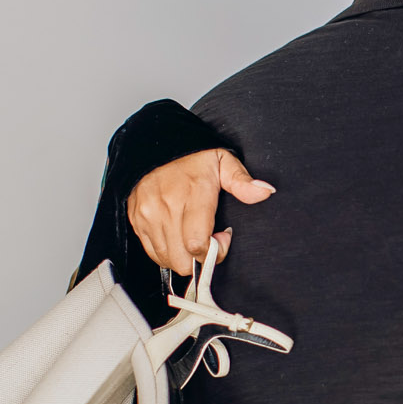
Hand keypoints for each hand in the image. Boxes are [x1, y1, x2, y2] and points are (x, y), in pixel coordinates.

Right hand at [126, 149, 273, 275]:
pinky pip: (152, 253)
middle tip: (209, 239)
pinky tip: (178, 236)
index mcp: (191, 194)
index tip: (223, 237)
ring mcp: (148, 216)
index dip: (214, 251)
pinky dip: (168, 252)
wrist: (154, 144)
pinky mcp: (137, 221)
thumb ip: (242, 181)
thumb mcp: (223, 161)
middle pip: (182, 260)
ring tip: (193, 235)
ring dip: (184, 256)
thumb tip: (265, 191)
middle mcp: (166, 207)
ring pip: (167, 260)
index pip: (197, 244)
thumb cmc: (192, 157)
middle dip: (200, 258)